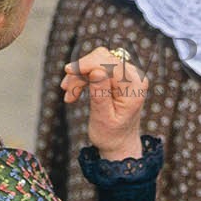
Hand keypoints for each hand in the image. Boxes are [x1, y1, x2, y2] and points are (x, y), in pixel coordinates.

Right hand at [61, 45, 147, 159]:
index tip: (68, 72)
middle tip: (66, 91)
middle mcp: (134, 76)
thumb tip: (97, 70)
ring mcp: (127, 73)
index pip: (110, 64)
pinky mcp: (118, 74)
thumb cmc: (111, 135)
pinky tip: (74, 91)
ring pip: (97, 60)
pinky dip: (83, 76)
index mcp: (134, 87)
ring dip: (79, 75)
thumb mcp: (103, 119)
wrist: (118, 142)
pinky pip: (97, 65)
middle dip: (81, 71)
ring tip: (69, 95)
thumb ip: (100, 94)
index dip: (88, 64)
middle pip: (103, 58)